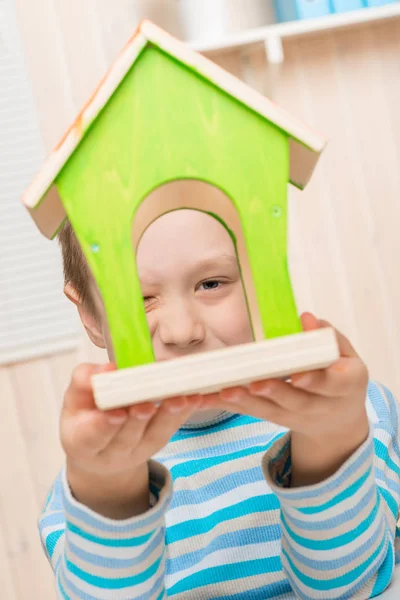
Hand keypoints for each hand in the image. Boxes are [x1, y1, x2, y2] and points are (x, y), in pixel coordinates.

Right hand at [62, 363, 200, 517]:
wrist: (100, 448)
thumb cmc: (85, 415)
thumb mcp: (76, 398)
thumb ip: (84, 382)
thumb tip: (107, 369)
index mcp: (81, 441)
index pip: (91, 437)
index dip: (103, 426)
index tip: (116, 413)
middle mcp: (111, 452)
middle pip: (126, 438)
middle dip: (138, 420)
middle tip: (146, 404)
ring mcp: (138, 450)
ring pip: (155, 434)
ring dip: (169, 416)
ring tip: (179, 400)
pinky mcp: (159, 441)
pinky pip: (173, 427)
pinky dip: (186, 412)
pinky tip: (196, 398)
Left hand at [199, 313, 369, 485]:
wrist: (338, 421)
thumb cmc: (342, 378)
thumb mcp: (347, 356)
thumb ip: (329, 337)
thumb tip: (306, 319)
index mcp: (344, 386)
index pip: (330, 384)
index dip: (313, 380)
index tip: (297, 376)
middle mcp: (319, 406)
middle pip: (294, 401)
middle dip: (272, 392)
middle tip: (254, 383)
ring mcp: (295, 416)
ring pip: (268, 410)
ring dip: (244, 402)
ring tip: (224, 392)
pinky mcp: (274, 418)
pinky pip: (250, 412)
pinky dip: (229, 405)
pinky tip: (206, 399)